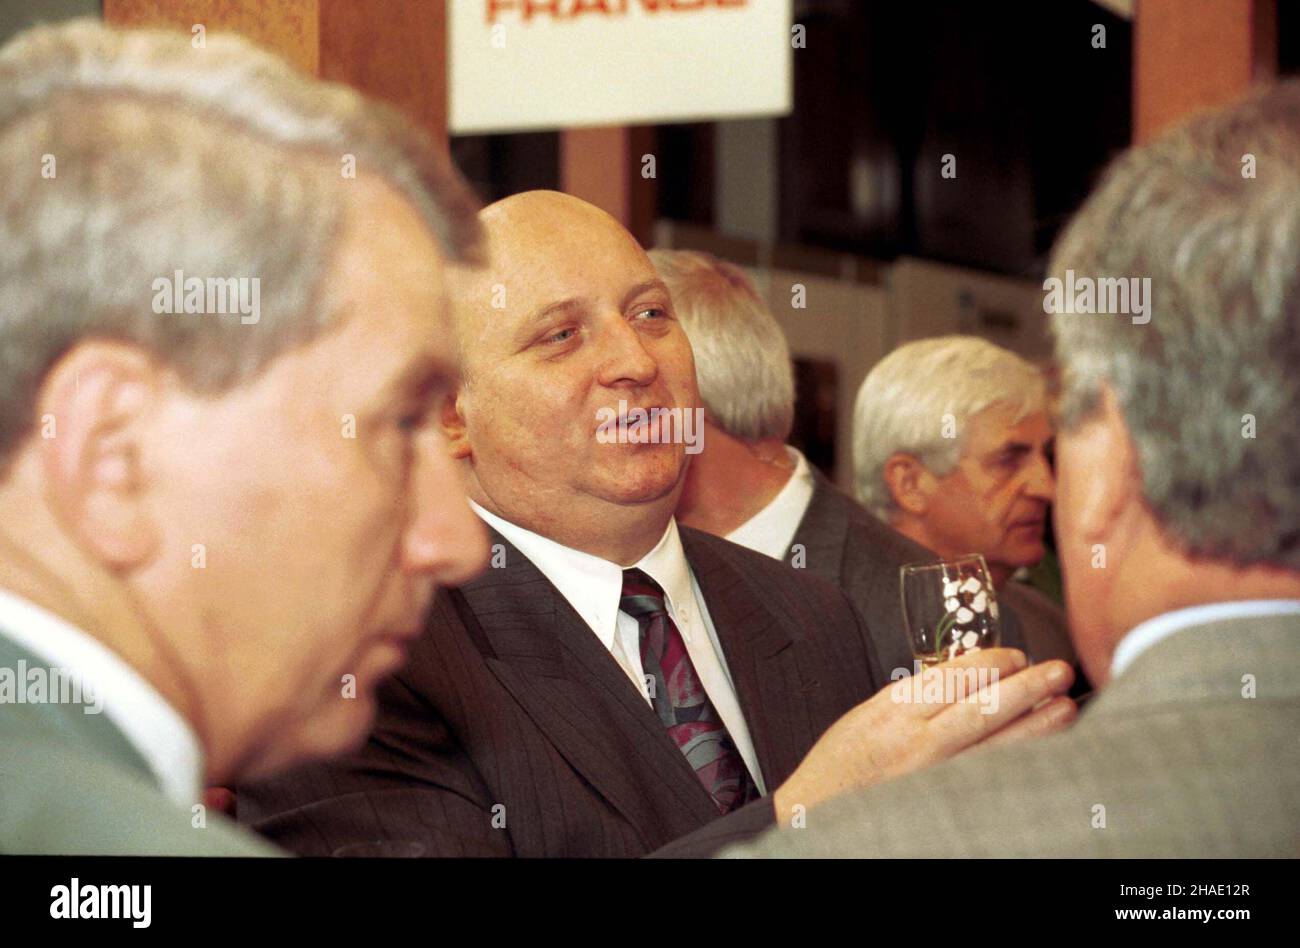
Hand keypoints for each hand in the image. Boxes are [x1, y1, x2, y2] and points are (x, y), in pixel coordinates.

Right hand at [771, 648, 1074, 816]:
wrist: (817, 812)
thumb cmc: (840, 765)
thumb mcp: (866, 715)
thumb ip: (912, 698)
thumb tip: (964, 679)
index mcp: (894, 711)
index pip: (955, 676)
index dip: (994, 662)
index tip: (1017, 656)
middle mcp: (916, 742)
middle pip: (985, 707)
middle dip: (1028, 687)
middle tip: (1058, 672)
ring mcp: (933, 777)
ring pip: (997, 745)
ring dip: (1037, 724)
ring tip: (1065, 707)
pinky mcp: (943, 802)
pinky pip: (991, 778)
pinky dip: (1019, 762)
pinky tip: (1042, 752)